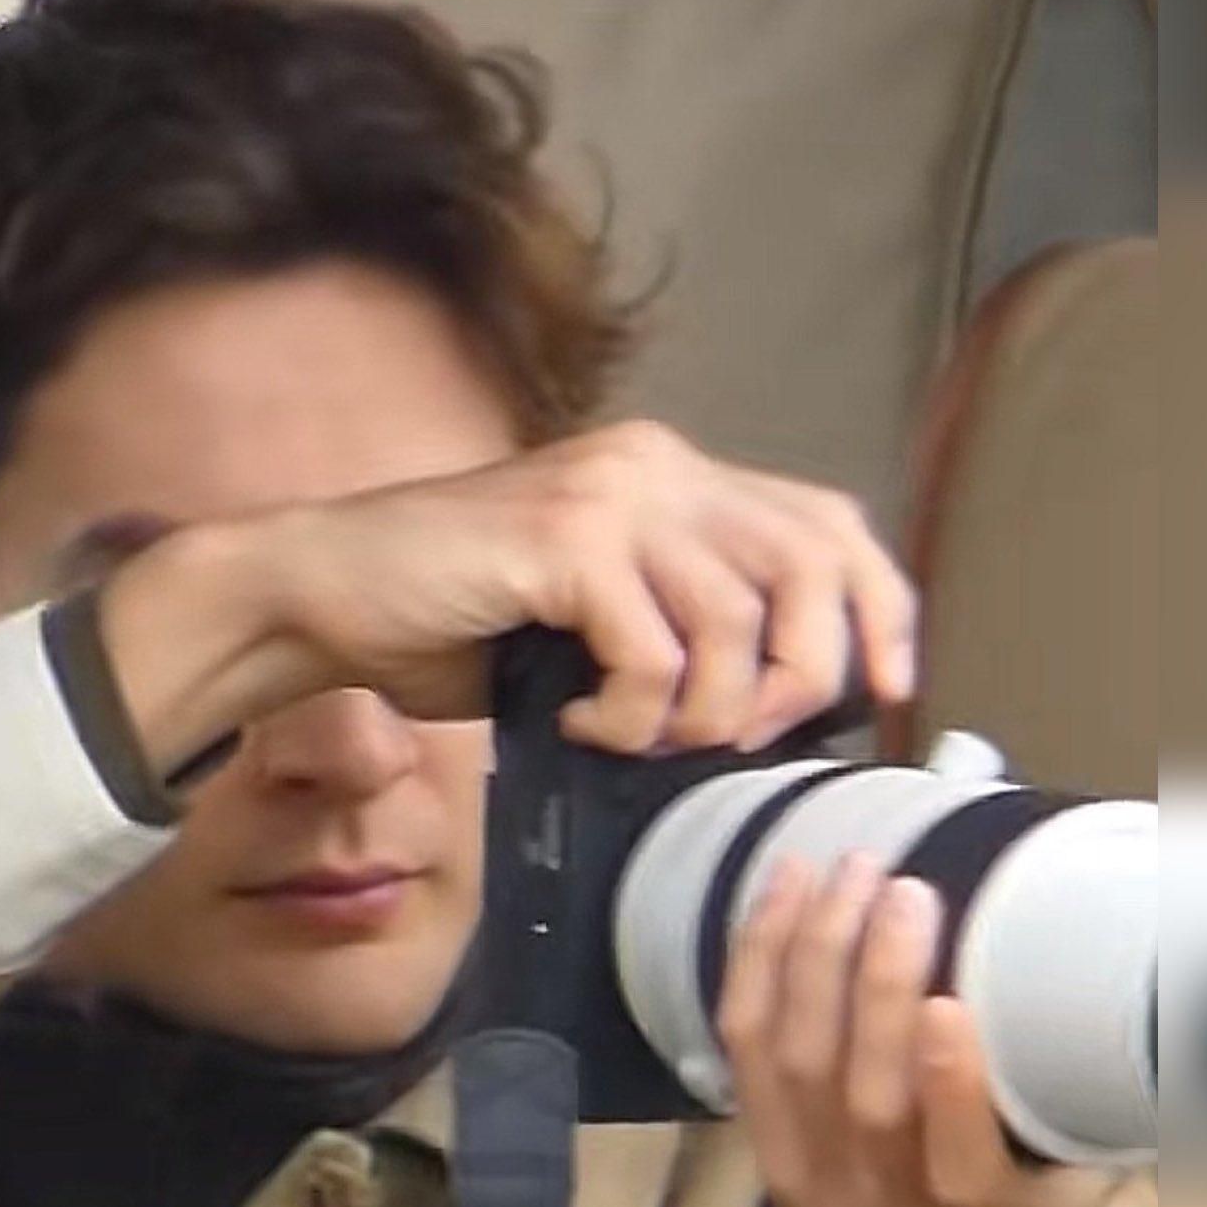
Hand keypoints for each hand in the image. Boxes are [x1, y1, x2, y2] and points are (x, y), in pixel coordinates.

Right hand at [102, 420, 917, 770]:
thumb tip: (770, 707)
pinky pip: (652, 654)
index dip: (879, 608)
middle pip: (810, 568)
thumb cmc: (451, 623)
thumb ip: (676, 628)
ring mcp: (612, 495)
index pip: (827, 523)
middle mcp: (658, 467)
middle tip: (733, 739)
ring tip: (629, 737)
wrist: (324, 595)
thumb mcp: (591, 621)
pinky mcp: (565, 540)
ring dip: (699, 715)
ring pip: (736, 624)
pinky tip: (573, 725)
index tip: (882, 691)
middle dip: (800, 678)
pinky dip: (628, 718)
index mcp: (674, 477)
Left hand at [717, 852, 1110, 1206]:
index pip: (951, 1157)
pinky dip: (755, 962)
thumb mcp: (1062, 1202)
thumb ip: (1084, 1119)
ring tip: (840, 870)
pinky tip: (780, 892)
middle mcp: (877, 1198)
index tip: (948, 1002)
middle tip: (901, 890)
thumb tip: (1145, 1008)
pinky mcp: (758, 1144)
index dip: (945, 1083)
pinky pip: (743, 1045)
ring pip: (792, 1055)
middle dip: (873, 979)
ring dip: (810, 951)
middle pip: (860, 1088)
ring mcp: (805, 1171)